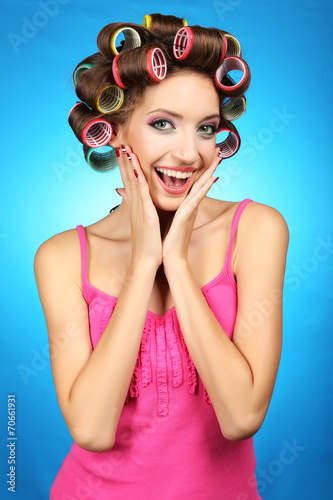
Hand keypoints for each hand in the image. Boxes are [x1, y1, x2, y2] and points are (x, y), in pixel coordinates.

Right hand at [116, 145, 162, 269]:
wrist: (146, 261)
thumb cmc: (147, 244)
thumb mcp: (143, 224)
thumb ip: (139, 210)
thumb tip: (136, 204)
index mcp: (136, 206)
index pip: (129, 182)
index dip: (126, 166)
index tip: (123, 151)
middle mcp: (135, 205)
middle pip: (128, 178)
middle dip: (124, 160)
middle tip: (120, 143)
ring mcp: (139, 209)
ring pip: (133, 182)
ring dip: (129, 165)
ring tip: (125, 149)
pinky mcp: (146, 215)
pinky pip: (141, 194)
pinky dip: (138, 180)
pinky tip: (137, 168)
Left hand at [162, 149, 220, 271]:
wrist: (168, 258)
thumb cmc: (165, 240)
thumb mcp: (163, 217)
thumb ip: (161, 205)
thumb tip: (151, 195)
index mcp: (184, 205)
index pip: (193, 183)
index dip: (200, 168)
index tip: (206, 155)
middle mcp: (190, 206)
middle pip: (201, 181)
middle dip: (210, 166)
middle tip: (220, 150)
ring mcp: (190, 211)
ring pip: (202, 187)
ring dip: (211, 172)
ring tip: (220, 158)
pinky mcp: (187, 217)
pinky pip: (196, 199)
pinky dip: (204, 189)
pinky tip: (212, 179)